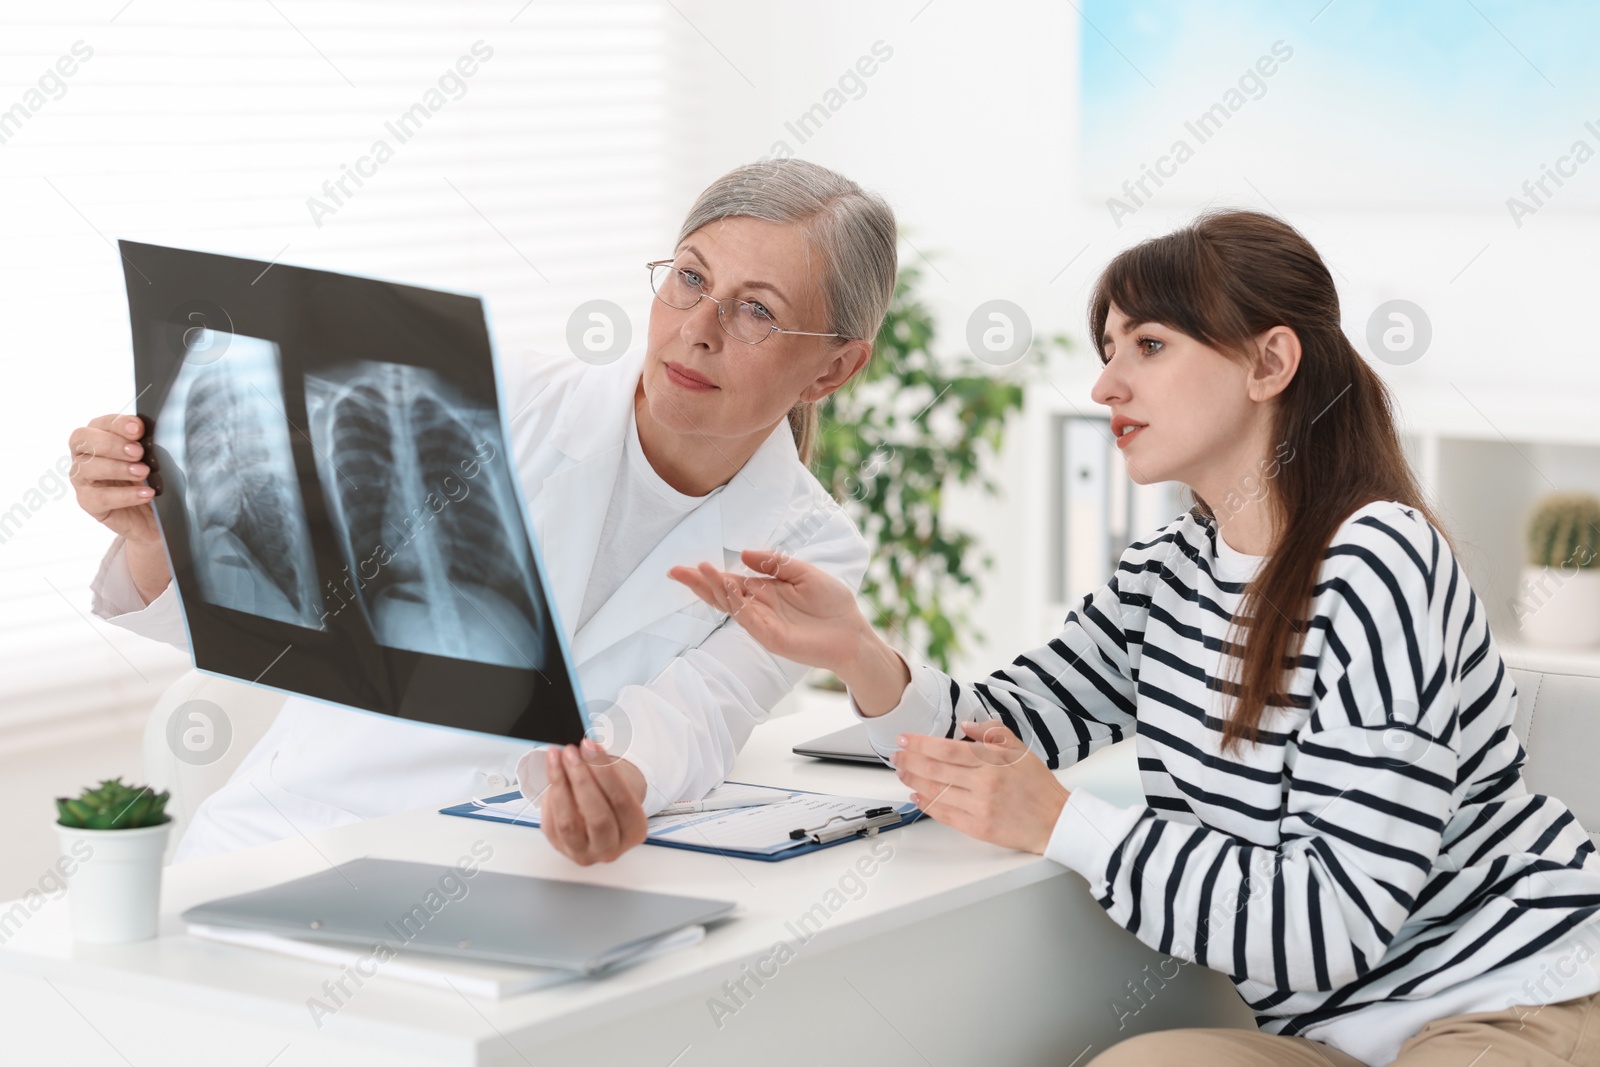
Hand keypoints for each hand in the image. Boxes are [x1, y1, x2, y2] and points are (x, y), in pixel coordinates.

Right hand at [68, 415, 157, 544]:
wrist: (157, 514)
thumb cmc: (151, 479)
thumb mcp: (154, 459)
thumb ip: (148, 445)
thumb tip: (149, 435)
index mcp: (100, 438)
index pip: (100, 423)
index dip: (118, 424)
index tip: (138, 429)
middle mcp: (85, 456)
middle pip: (81, 440)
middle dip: (111, 443)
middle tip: (138, 452)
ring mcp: (82, 479)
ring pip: (85, 467)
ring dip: (117, 468)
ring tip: (143, 472)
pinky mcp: (88, 502)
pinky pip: (99, 497)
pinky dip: (124, 495)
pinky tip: (145, 494)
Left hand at [537, 741, 649, 864]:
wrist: (602, 815)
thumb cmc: (610, 795)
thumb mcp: (617, 781)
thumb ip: (603, 768)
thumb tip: (585, 748)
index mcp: (635, 830)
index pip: (621, 799)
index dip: (604, 770)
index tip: (591, 746)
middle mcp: (612, 848)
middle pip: (597, 815)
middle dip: (581, 779)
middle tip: (571, 752)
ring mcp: (585, 852)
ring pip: (569, 822)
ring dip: (560, 785)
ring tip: (555, 759)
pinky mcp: (561, 848)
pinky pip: (552, 823)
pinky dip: (550, 797)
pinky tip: (553, 777)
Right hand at [668, 549, 910, 712]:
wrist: (852, 633)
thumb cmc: (831, 604)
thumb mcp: (803, 573)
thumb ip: (775, 563)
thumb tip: (743, 554)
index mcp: (765, 591)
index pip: (731, 581)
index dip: (710, 574)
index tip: (689, 564)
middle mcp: (758, 607)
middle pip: (722, 594)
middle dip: (699, 583)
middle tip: (674, 571)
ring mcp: (762, 623)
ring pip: (730, 605)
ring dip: (713, 589)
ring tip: (698, 572)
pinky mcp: (770, 637)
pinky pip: (747, 618)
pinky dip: (734, 603)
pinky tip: (725, 587)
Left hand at [892, 721, 1070, 853]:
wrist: (1056, 821)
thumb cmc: (1038, 786)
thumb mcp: (1021, 750)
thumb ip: (993, 733)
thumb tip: (967, 725)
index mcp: (992, 762)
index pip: (946, 749)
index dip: (920, 743)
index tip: (904, 739)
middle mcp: (983, 784)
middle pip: (934, 770)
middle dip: (909, 761)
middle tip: (896, 755)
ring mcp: (980, 808)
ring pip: (935, 792)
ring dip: (913, 781)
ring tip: (902, 773)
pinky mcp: (978, 829)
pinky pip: (945, 815)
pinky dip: (927, 804)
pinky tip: (917, 796)